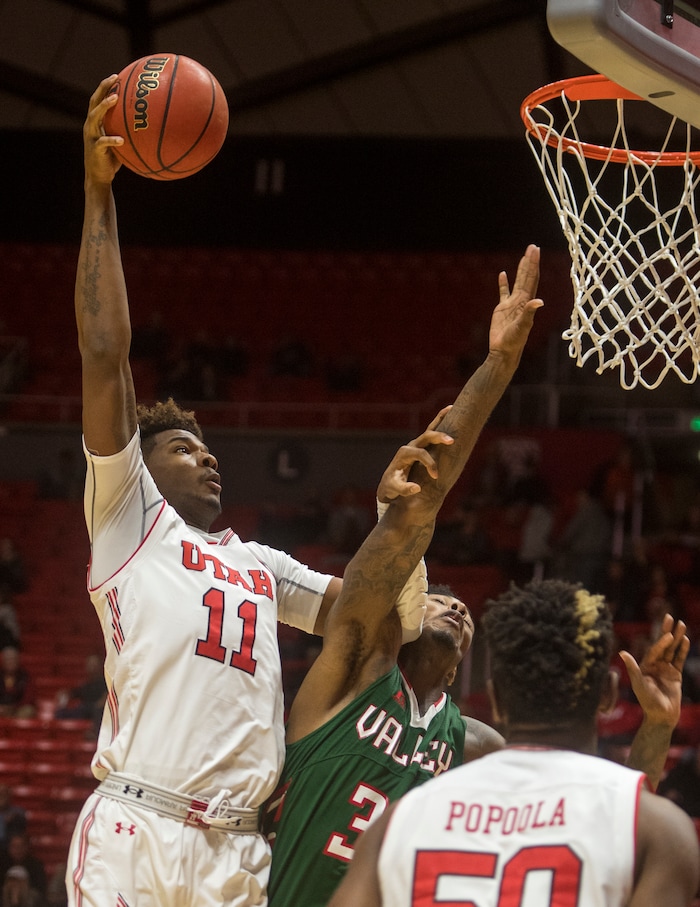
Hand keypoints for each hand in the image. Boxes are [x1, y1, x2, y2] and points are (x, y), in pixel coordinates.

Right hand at [84, 75, 123, 184]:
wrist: (99, 177)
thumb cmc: (112, 159)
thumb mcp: (121, 142)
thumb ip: (128, 132)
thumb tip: (149, 125)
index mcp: (96, 122)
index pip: (98, 99)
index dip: (105, 86)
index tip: (116, 76)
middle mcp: (91, 126)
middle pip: (94, 101)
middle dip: (103, 88)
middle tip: (114, 78)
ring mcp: (91, 136)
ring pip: (94, 117)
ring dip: (104, 106)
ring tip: (114, 99)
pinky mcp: (94, 149)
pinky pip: (103, 142)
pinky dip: (112, 140)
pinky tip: (121, 140)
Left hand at [376, 406, 453, 502]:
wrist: (389, 483)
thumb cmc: (391, 486)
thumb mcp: (394, 489)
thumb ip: (404, 489)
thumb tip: (417, 488)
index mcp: (404, 454)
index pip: (420, 454)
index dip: (429, 464)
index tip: (436, 476)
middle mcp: (410, 446)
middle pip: (426, 436)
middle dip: (438, 437)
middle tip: (452, 441)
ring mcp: (416, 444)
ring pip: (430, 429)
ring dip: (440, 419)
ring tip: (451, 408)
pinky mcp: (422, 446)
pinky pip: (432, 431)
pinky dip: (440, 421)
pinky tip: (450, 411)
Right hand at [489, 244, 543, 360]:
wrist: (504, 351)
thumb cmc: (514, 341)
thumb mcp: (522, 327)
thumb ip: (529, 313)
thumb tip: (539, 301)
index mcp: (527, 302)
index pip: (531, 279)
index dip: (533, 265)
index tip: (535, 251)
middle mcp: (521, 301)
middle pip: (527, 277)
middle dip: (530, 262)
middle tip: (532, 247)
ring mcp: (512, 304)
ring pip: (517, 282)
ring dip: (521, 269)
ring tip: (524, 255)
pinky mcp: (502, 309)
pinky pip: (503, 292)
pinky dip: (504, 283)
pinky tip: (503, 273)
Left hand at [619, 614, 688, 728]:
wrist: (661, 716)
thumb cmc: (648, 701)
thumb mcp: (639, 684)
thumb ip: (632, 668)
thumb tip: (622, 652)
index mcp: (645, 665)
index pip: (654, 650)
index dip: (661, 642)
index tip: (669, 635)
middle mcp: (655, 664)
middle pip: (662, 645)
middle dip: (666, 631)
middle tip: (670, 617)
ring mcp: (666, 668)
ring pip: (672, 650)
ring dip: (677, 638)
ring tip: (682, 624)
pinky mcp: (675, 674)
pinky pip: (679, 659)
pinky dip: (682, 650)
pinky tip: (685, 639)